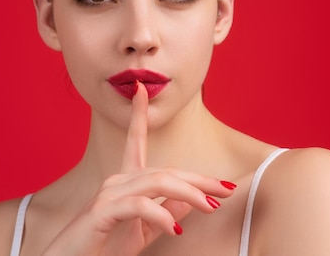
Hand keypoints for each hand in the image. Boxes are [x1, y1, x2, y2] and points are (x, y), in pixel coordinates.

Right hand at [43, 82, 235, 255]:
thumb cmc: (102, 249)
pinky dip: (160, 215)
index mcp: (124, 182)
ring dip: (189, 193)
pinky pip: (138, 206)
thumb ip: (165, 214)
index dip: (139, 115)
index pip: (134, 141)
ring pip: (157, 182)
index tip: (141, 89)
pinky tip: (176, 231)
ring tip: (211, 207)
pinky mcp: (102, 212)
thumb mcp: (142, 232)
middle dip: (199, 179)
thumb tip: (192, 201)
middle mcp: (116, 181)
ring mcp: (108, 194)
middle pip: (165, 170)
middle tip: (227, 189)